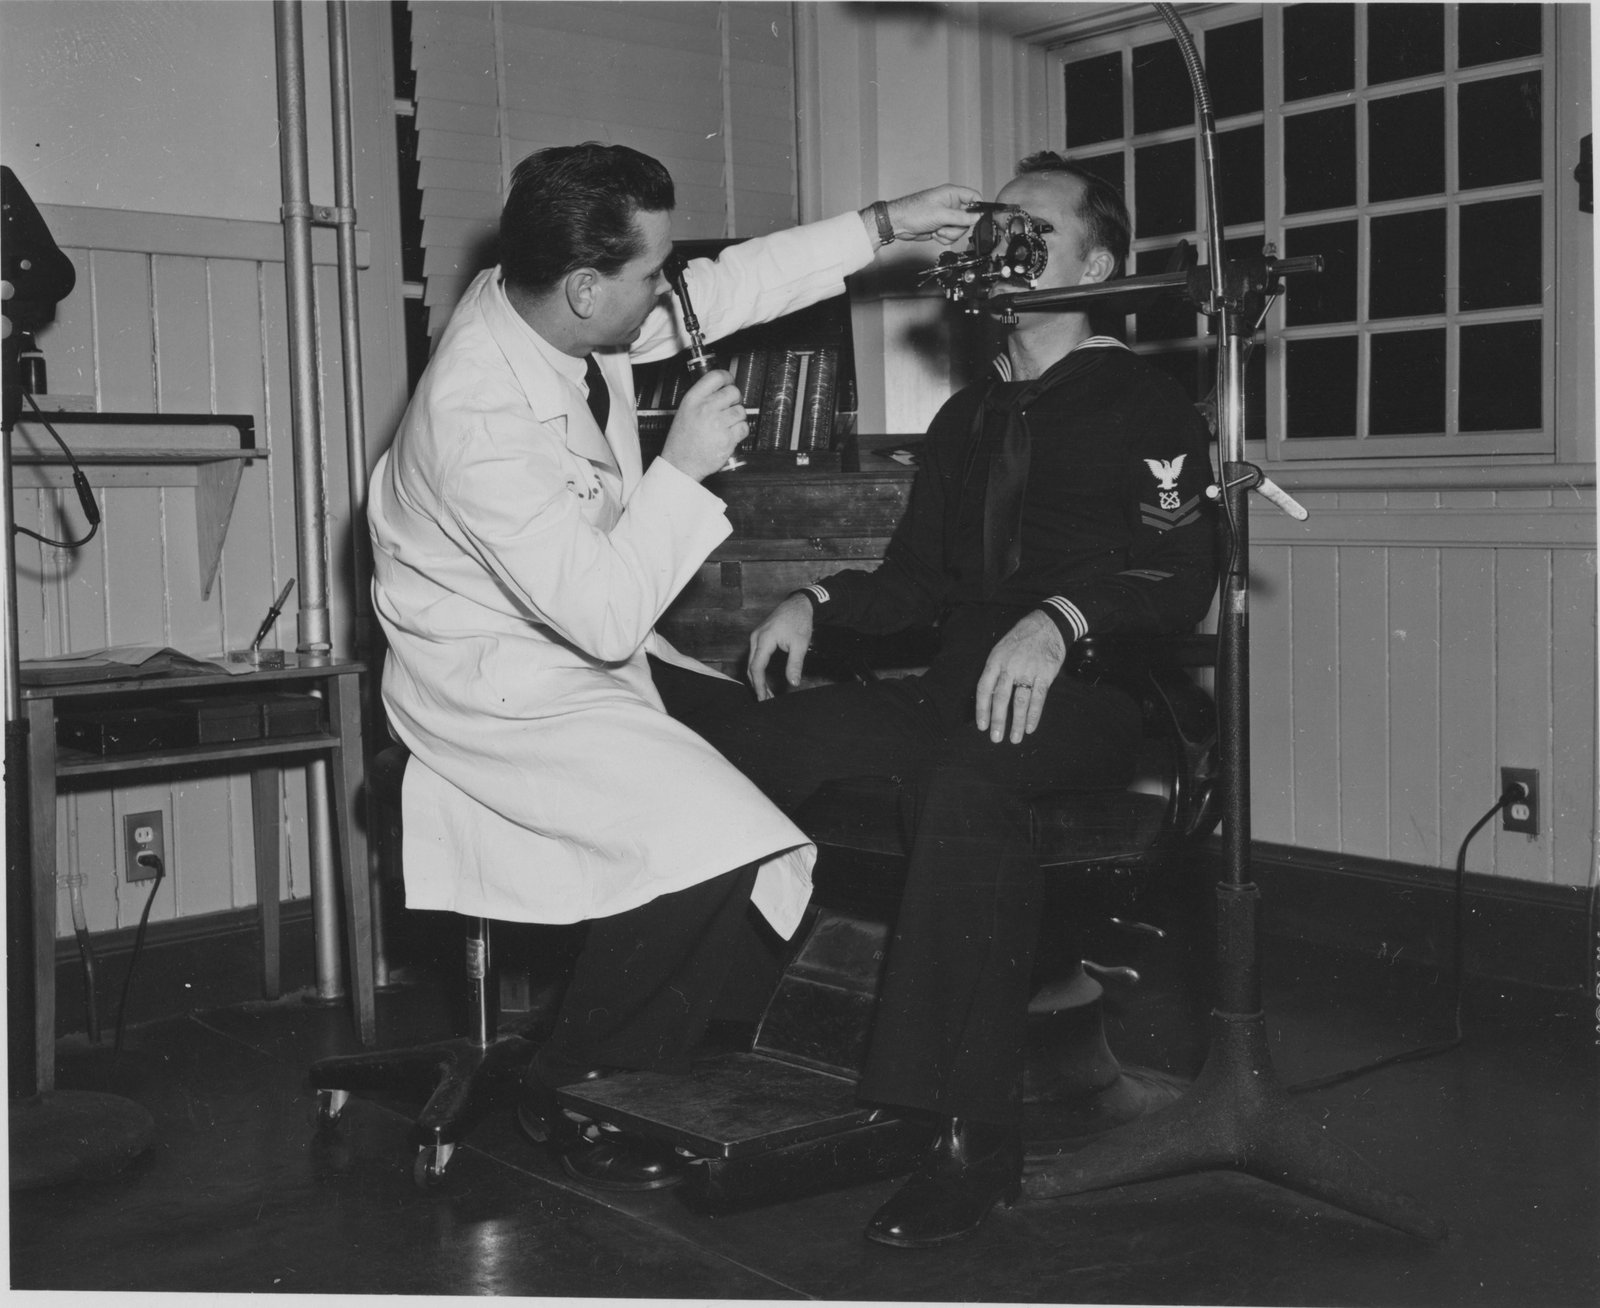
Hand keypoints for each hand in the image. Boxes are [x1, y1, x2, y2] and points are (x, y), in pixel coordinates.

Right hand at [660, 368, 746, 480]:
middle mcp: (706, 409)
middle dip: (735, 399)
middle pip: (733, 392)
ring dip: (737, 417)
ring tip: (727, 424)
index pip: (716, 377)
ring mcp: (718, 424)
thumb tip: (720, 389)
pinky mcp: (728, 438)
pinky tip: (730, 434)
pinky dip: (740, 431)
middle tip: (729, 407)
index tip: (729, 381)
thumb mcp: (684, 412)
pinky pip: (744, 427)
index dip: (726, 377)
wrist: (681, 464)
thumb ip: (701, 398)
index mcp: (693, 400)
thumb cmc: (681, 441)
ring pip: (741, 411)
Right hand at [747, 593, 813, 700]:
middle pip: (750, 666)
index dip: (759, 685)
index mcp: (764, 639)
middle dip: (757, 685)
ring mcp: (755, 636)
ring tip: (766, 692)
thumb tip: (793, 683)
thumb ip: (795, 664)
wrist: (798, 604)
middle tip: (765, 699)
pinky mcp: (759, 637)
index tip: (763, 698)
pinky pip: (754, 656)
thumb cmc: (800, 621)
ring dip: (756, 678)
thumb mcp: (800, 644)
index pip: (756, 667)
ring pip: (751, 662)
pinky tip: (764, 678)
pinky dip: (757, 669)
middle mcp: (756, 638)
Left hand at [879, 184, 983, 245]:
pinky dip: (943, 238)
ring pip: (959, 229)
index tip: (977, 218)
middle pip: (968, 218)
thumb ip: (962, 217)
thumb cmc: (913, 212)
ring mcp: (946, 216)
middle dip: (958, 226)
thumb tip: (978, 217)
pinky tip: (934, 233)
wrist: (898, 224)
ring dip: (949, 233)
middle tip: (947, 225)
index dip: (978, 207)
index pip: (974, 197)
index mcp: (952, 193)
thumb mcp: (941, 214)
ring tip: (937, 229)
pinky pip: (950, 236)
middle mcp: (950, 204)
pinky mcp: (941, 227)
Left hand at [974, 611, 1066, 744]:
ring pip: (1020, 701)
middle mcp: (1010, 667)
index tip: (981, 725)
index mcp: (995, 661)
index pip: (984, 688)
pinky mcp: (1045, 674)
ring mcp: (1028, 671)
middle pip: (1000, 698)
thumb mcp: (1001, 650)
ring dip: (1016, 722)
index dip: (981, 708)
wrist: (1046, 625)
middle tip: (995, 738)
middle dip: (997, 720)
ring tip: (1014, 738)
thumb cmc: (1020, 639)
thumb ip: (995, 672)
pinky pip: (1038, 698)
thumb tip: (989, 698)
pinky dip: (1034, 715)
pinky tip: (1030, 727)